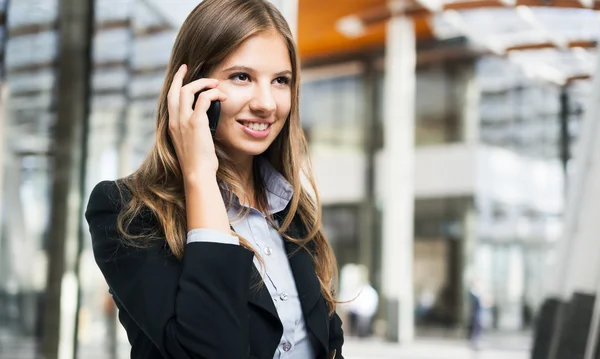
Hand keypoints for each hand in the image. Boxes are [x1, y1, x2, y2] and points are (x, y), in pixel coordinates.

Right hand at [167, 64, 226, 178]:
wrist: (197, 173)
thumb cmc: (197, 163)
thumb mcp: (190, 144)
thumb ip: (192, 131)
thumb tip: (203, 123)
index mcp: (172, 125)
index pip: (170, 99)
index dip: (175, 83)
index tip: (182, 73)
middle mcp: (175, 121)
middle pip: (176, 90)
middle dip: (183, 76)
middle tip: (193, 69)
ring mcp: (184, 121)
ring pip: (188, 91)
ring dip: (203, 83)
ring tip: (215, 84)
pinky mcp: (196, 123)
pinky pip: (203, 99)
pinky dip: (213, 93)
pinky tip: (222, 96)